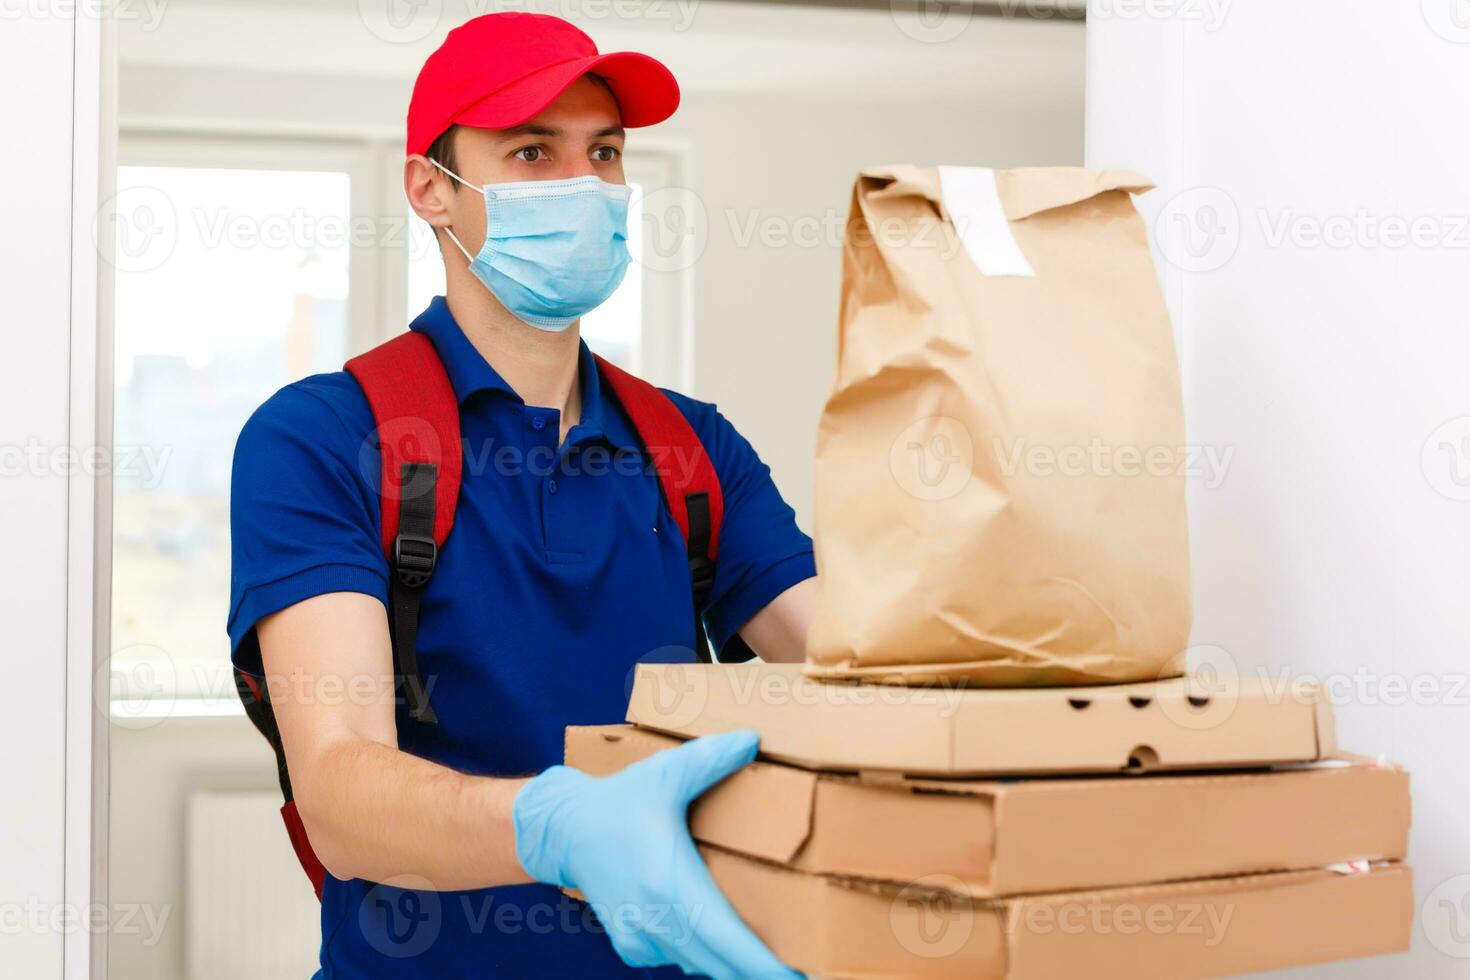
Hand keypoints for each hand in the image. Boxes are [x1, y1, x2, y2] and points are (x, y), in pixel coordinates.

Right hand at [513, 730, 799, 978]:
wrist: (565, 831)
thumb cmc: (618, 800)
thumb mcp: (664, 772)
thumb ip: (710, 758)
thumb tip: (752, 740)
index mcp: (670, 884)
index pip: (730, 942)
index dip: (764, 967)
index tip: (797, 979)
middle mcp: (656, 921)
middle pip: (723, 966)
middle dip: (761, 970)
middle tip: (801, 971)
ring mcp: (641, 939)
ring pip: (702, 965)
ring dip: (731, 962)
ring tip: (766, 956)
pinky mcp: (631, 947)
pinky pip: (679, 959)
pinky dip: (701, 953)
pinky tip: (714, 934)